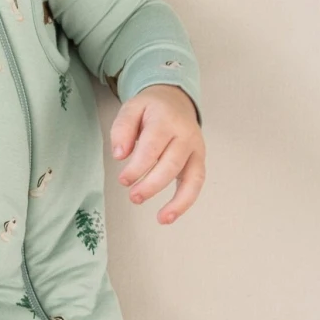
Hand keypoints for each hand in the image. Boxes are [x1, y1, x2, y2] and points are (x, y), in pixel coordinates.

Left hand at [110, 84, 205, 224]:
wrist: (176, 101)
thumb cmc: (151, 109)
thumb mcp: (131, 108)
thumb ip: (122, 129)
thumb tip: (119, 154)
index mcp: (166, 120)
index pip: (152, 147)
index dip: (138, 167)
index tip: (123, 180)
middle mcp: (185, 135)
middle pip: (171, 164)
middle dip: (152, 185)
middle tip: (134, 197)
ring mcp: (196, 149)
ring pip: (192, 177)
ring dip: (177, 200)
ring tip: (162, 219)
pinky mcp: (199, 161)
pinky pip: (197, 183)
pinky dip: (186, 202)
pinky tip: (170, 216)